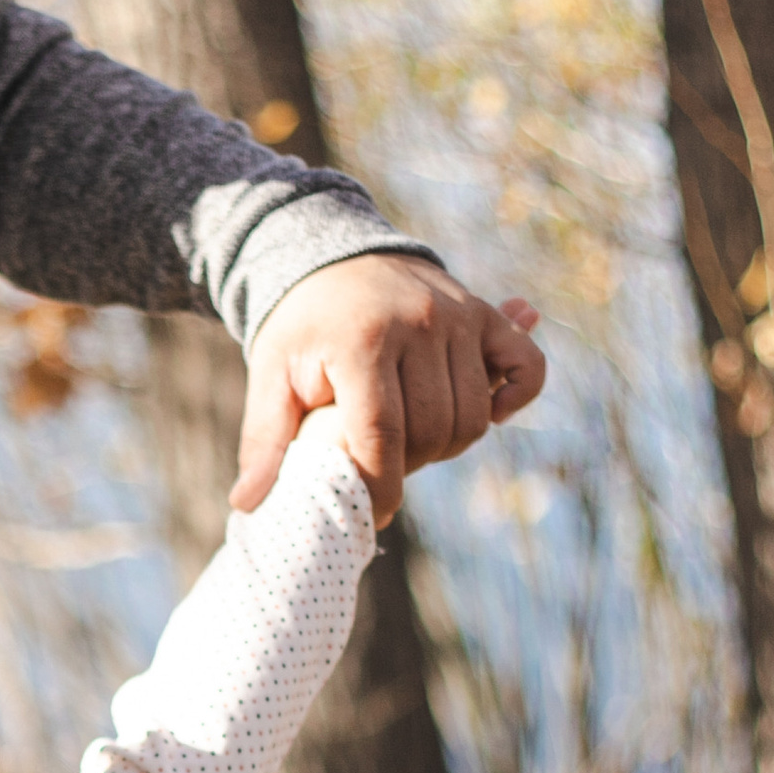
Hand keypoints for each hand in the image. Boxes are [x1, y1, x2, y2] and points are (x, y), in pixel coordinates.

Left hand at [234, 256, 544, 524]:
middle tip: (381, 461)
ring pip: (473, 418)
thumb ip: (265, 439)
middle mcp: (420, 323)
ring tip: (411, 438)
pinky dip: (513, 399)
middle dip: (409, 465)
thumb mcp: (271, 374)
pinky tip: (485, 411)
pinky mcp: (485, 314)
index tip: (372, 515)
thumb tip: (246, 505)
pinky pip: (527, 369)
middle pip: (432, 433)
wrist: (332, 257)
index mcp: (363, 341)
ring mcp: (459, 316)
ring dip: (447, 444)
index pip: (383, 437)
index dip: (380, 488)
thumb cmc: (301, 327)